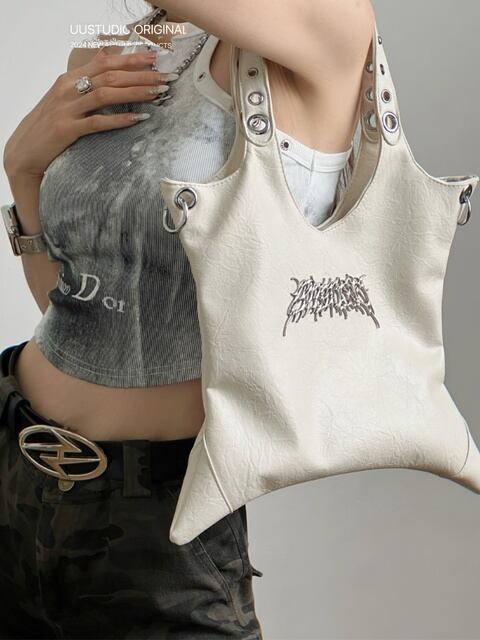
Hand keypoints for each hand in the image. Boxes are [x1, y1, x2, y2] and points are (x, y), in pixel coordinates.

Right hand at [3, 48, 168, 178]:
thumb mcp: (65, 98)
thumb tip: (108, 67)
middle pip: (109, 75)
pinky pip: (98, 122)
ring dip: (134, 92)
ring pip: (105, 94)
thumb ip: (85, 83)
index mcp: (69, 79)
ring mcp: (66, 109)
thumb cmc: (49, 125)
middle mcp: (67, 89)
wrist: (25, 150)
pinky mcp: (67, 129)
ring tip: (157, 93)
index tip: (154, 58)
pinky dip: (119, 119)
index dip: (130, 59)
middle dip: (140, 74)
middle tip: (164, 77)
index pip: (103, 62)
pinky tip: (137, 118)